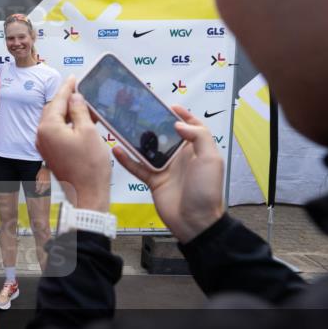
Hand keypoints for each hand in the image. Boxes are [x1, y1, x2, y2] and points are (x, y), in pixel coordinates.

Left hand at [35, 76, 111, 211]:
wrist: (88, 195)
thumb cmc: (89, 167)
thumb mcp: (88, 131)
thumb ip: (79, 110)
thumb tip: (74, 97)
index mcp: (47, 128)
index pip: (58, 100)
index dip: (68, 87)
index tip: (74, 78)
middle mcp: (41, 136)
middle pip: (54, 110)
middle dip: (67, 99)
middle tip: (80, 89)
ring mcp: (45, 147)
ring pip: (56, 121)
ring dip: (69, 112)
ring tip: (85, 105)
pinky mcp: (51, 155)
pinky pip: (58, 133)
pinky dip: (68, 125)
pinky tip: (82, 122)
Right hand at [113, 105, 223, 242]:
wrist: (195, 221)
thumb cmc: (206, 191)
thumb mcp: (210, 159)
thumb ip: (198, 137)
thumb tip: (178, 125)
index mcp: (196, 150)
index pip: (191, 127)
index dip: (183, 116)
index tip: (170, 107)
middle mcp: (180, 157)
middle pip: (164, 135)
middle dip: (154, 124)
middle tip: (140, 112)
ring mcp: (165, 168)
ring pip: (148, 149)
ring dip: (136, 139)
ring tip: (124, 126)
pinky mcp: (153, 180)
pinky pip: (137, 167)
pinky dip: (126, 159)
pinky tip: (117, 149)